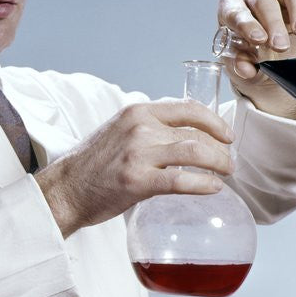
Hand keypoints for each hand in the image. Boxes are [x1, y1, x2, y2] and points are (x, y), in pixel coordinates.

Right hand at [35, 100, 234, 237]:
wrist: (66, 189)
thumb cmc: (94, 164)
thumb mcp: (119, 131)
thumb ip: (148, 128)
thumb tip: (183, 134)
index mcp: (137, 112)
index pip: (188, 108)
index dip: (214, 121)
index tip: (227, 135)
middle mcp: (140, 127)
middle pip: (196, 133)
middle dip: (221, 149)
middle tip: (229, 162)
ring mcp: (139, 153)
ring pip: (195, 152)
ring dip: (218, 163)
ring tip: (226, 173)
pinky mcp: (138, 180)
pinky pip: (182, 181)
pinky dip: (204, 184)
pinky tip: (213, 188)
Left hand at [216, 0, 295, 119]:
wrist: (266, 59)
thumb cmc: (249, 58)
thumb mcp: (243, 66)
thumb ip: (242, 66)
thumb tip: (245, 68)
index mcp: (230, 11)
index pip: (235, 12)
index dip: (247, 24)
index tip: (259, 40)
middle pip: (263, 1)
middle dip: (273, 24)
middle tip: (281, 46)